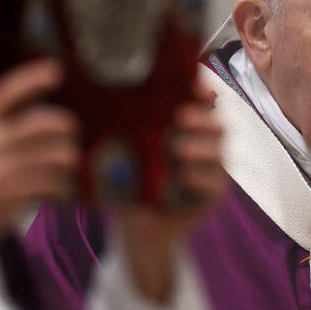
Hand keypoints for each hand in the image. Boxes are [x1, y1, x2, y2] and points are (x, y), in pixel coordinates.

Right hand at [0, 60, 78, 254]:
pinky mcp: (10, 192)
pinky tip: (59, 190)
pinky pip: (54, 181)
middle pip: (41, 122)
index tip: (56, 71)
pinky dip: (63, 186)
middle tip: (72, 132)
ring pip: (56, 153)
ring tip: (65, 165)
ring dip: (69, 159)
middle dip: (67, 126)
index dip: (32, 78)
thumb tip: (45, 110)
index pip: (6, 91)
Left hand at [114, 83, 224, 302]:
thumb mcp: (124, 153)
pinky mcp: (211, 195)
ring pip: (218, 152)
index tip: (190, 83)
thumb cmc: (130, 181)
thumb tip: (91, 105)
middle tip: (180, 117)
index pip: (202, 101)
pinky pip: (214, 184)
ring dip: (200, 148)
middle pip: (216, 123)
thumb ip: (119, 133)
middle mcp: (203, 144)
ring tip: (177, 148)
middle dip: (201, 118)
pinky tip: (183, 175)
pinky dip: (200, 177)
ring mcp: (211, 170)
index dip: (200, 90)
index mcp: (186, 126)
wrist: (139, 225)